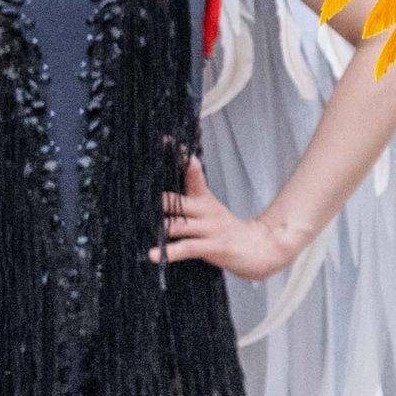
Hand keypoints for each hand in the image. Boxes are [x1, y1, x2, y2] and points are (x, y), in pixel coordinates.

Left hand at [152, 158, 302, 279]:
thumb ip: (188, 200)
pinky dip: (170, 252)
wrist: (259, 248)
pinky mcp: (213, 247)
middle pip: (177, 200)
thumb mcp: (210, 209)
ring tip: (141, 228)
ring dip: (160, 227)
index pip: (192, 172)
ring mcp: (209, 228)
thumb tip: (158, 197)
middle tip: (137, 199)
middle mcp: (206, 210)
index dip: (180, 158)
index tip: (167, 141)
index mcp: (204, 199)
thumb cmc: (226, 230)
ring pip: (178, 225)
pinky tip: (154, 255)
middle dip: (157, 201)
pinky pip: (187, 247)